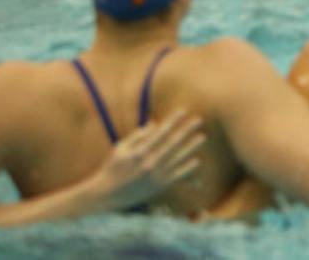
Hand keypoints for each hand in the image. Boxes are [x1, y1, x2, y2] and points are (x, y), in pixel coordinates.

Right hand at [87, 111, 205, 212]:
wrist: (106, 196)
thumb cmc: (112, 169)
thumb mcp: (120, 149)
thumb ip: (137, 136)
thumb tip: (154, 124)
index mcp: (139, 152)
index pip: (161, 132)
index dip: (173, 121)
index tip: (183, 111)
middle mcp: (149, 163)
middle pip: (172, 143)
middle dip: (186, 130)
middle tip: (199, 120)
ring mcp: (155, 175)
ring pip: (177, 158)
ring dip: (191, 147)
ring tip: (202, 137)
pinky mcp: (158, 187)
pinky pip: (176, 177)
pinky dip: (187, 169)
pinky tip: (197, 161)